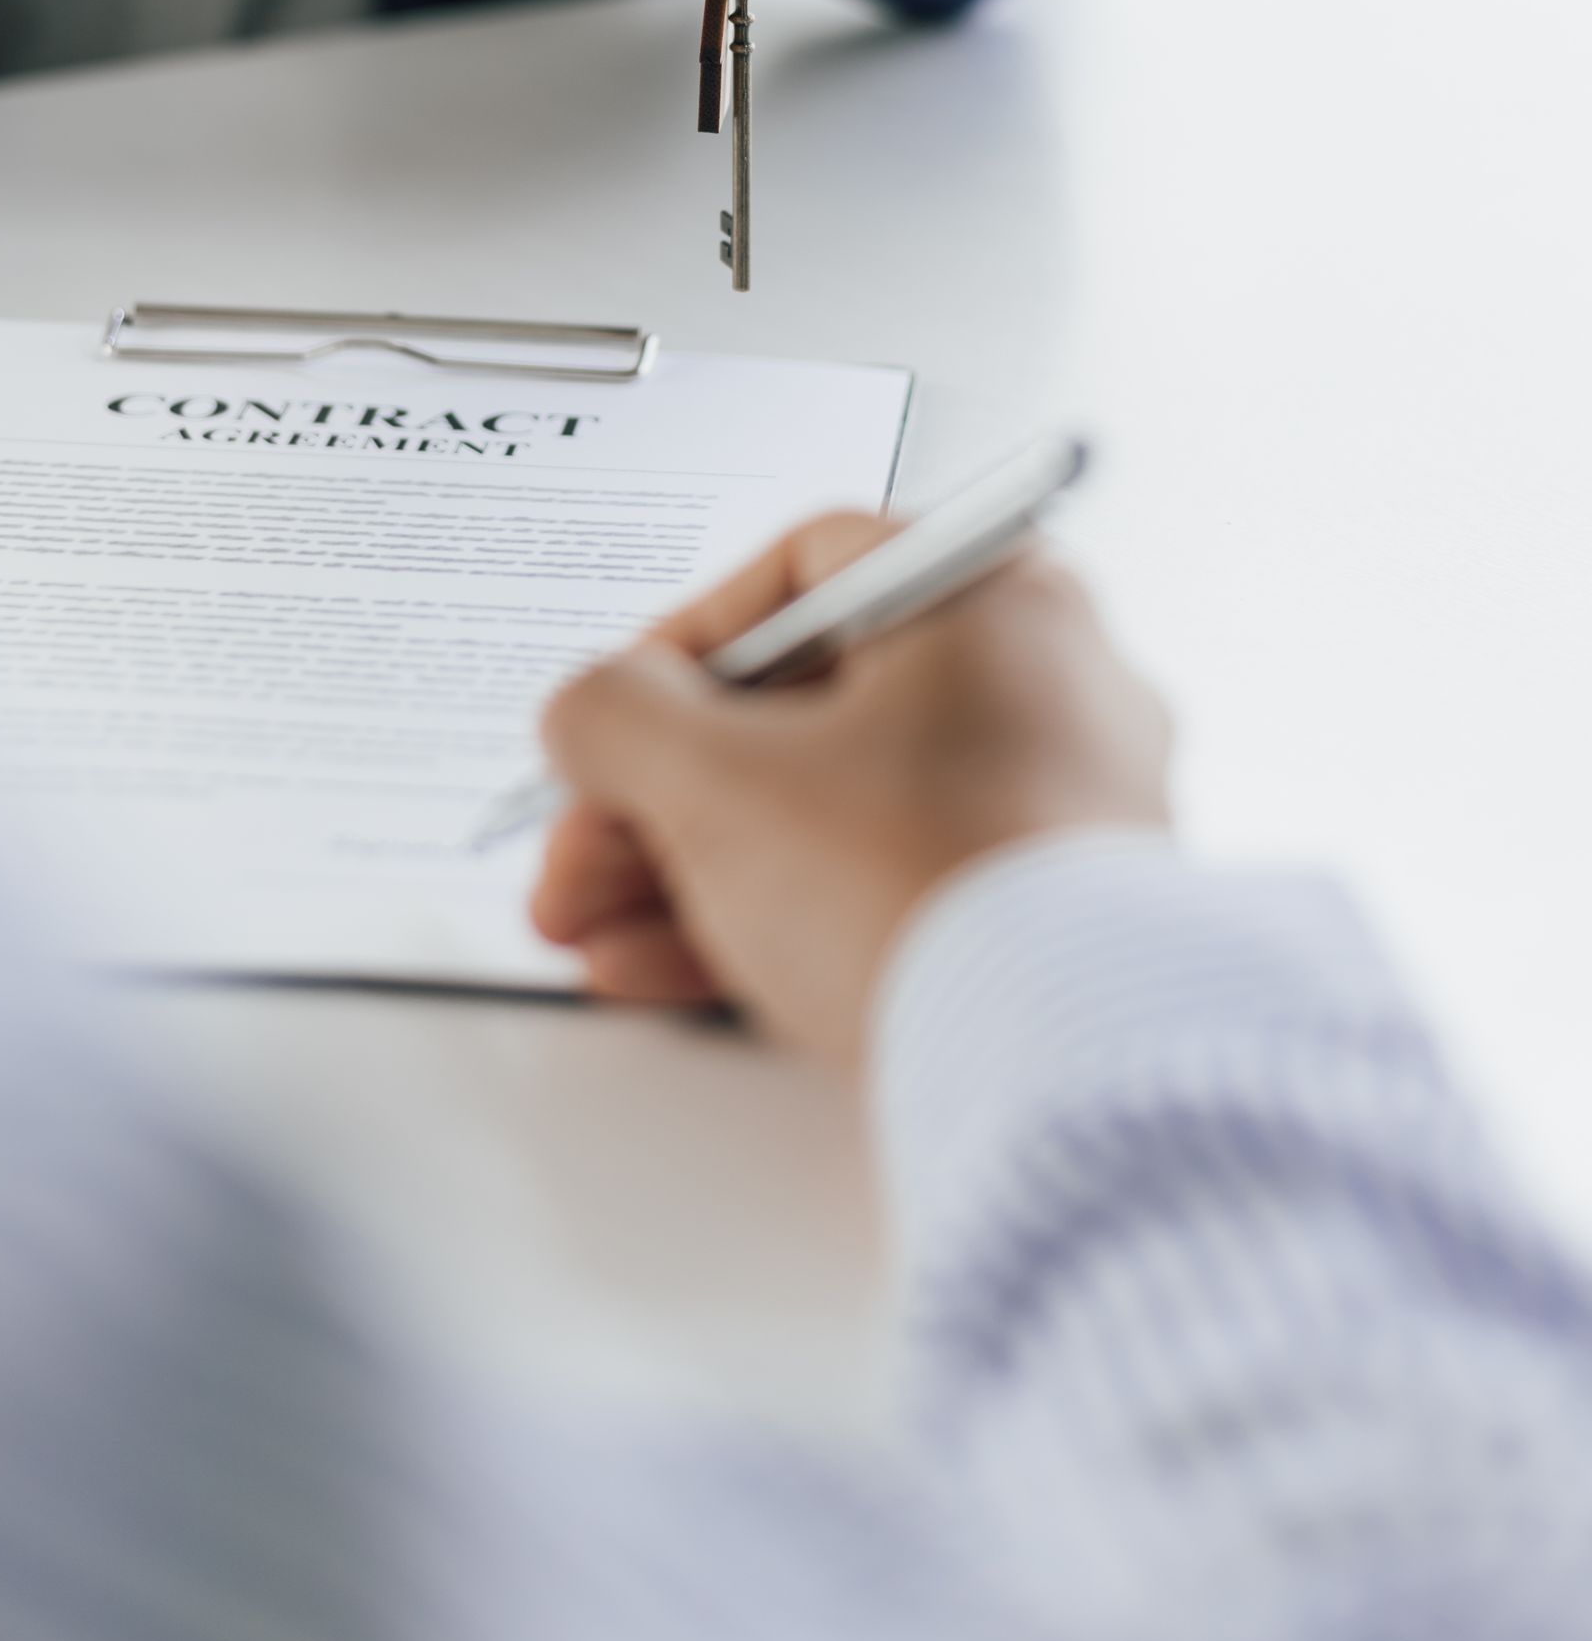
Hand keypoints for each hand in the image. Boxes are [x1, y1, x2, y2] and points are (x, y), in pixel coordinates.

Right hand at [531, 520, 1170, 1068]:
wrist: (1056, 1072)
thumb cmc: (921, 884)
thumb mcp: (716, 780)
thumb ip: (618, 717)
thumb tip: (590, 712)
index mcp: (996, 594)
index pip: (804, 569)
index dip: (678, 641)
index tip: (616, 710)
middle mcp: (1051, 682)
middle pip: (805, 709)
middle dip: (659, 792)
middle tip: (578, 852)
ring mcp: (1061, 806)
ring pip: (837, 810)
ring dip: (693, 865)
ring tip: (592, 932)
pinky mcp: (1051, 917)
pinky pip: (893, 886)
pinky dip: (778, 915)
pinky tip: (664, 970)